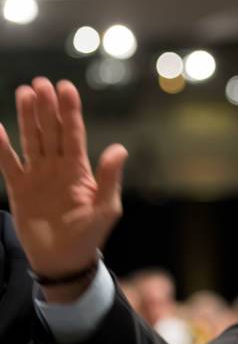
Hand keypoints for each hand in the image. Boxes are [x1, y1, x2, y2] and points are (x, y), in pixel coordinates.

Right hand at [0, 78, 127, 290]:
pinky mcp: (19, 188)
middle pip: (51, 131)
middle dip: (47, 107)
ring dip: (27, 117)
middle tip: (41, 83)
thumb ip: (109, 178)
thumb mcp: (106, 208)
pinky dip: (0, 148)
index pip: (74, 134)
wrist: (63, 260)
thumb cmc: (89, 235)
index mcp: (80, 169)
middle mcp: (58, 167)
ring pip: (31, 140)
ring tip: (24, 93)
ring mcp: (38, 175)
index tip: (65, 88)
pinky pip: (8, 164)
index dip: (70, 111)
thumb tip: (119, 149)